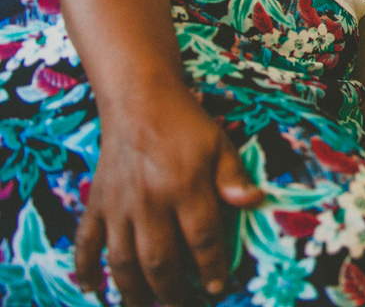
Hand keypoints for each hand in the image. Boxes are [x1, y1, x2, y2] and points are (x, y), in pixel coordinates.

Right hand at [75, 87, 262, 305]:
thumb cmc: (186, 124)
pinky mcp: (97, 203)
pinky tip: (92, 289)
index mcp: (185, 188)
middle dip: (172, 292)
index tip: (217, 290)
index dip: (210, 268)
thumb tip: (255, 200)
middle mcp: (150, 203)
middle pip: (159, 260)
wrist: (139, 101)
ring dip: (132, 292)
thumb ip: (234, 176)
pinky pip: (86, 242)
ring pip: (122, 260)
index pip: (202, 239)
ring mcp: (119, 206)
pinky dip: (85, 268)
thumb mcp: (219, 144)